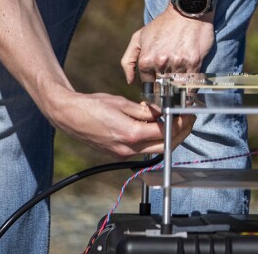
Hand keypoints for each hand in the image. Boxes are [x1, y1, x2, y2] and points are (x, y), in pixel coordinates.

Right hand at [48, 90, 194, 158]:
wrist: (69, 116)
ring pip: (154, 150)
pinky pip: (142, 149)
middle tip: (188, 120)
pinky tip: (155, 127)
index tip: (186, 115)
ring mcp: (122, 154)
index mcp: (130, 134)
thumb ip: (145, 110)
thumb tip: (161, 112)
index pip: (164, 132)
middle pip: (164, 146)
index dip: (179, 123)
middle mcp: (128, 148)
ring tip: (175, 122)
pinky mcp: (118, 154)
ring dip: (168, 138)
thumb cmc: (93, 106)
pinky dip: (153, 140)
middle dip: (180, 134)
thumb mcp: (122, 103)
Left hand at [121, 7, 215, 81]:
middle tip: (171, 74)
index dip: (154, 81)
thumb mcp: (139, 37)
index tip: (159, 77)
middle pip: (163, 85)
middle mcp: (161, 63)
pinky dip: (191, 84)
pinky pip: (191, 82)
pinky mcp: (194, 62)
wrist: (186, 10)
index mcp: (146, 60)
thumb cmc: (162, 24)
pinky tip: (189, 78)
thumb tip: (130, 81)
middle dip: (166, 82)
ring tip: (181, 71)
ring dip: (179, 82)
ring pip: (177, 84)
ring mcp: (178, 63)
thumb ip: (129, 60)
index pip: (148, 83)